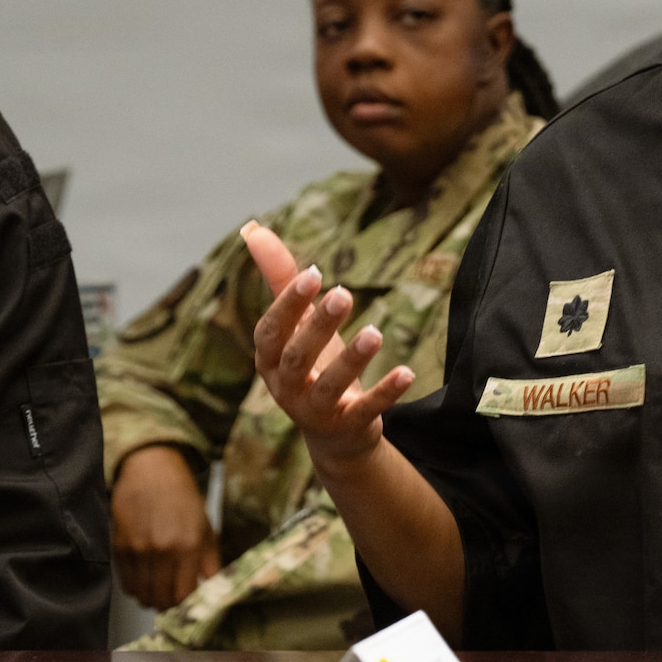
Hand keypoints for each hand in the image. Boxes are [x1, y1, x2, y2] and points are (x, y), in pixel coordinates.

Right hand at [110, 444, 220, 609]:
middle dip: (168, 605)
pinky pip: (126, 583)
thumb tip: (215, 592)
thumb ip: (211, 564)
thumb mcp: (206, 528)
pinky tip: (145, 577)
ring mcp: (138, 550)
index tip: (187, 604)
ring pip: (142, 595)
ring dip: (150, 598)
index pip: (184, 596)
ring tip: (158, 588)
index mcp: (188, 546)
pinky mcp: (119, 547)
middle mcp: (162, 550)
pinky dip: (136, 587)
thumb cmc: (181, 498)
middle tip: (172, 598)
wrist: (152, 471)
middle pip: (161, 600)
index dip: (186, 606)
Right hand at [243, 220, 414, 473]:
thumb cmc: (312, 364)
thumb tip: (254, 230)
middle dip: (318, 326)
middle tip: (344, 294)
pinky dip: (385, 393)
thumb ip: (279, 278)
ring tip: (375, 332)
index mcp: (269, 360)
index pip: (270, 332)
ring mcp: (315, 411)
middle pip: (297, 357)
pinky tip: (407, 372)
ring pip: (329, 386)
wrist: (334, 432)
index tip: (314, 273)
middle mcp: (286, 388)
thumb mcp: (296, 323)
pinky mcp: (347, 426)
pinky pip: (366, 411)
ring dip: (352, 359)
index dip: (288, 304)